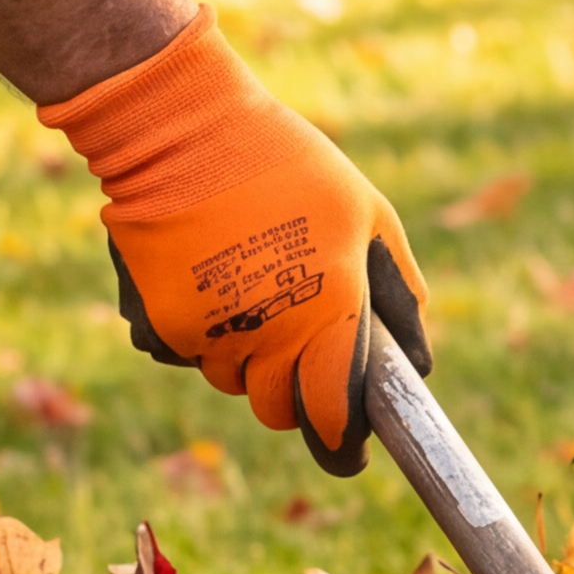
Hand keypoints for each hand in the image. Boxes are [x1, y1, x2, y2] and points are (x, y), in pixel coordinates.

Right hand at [41, 11, 430, 471]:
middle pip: (276, 409)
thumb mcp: (366, 214)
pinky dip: (198, 330)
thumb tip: (419, 363)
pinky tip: (204, 271)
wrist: (179, 128)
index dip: (343, 441)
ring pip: (229, 378)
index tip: (351, 446)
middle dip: (292, 390)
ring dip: (244, 353)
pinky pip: (185, 351)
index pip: (333, 417)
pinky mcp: (154, 326)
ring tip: (248, 279)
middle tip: (298, 338)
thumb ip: (397, 294)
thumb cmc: (288, 164)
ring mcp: (202, 337)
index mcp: (325, 313)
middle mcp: (263, 337)